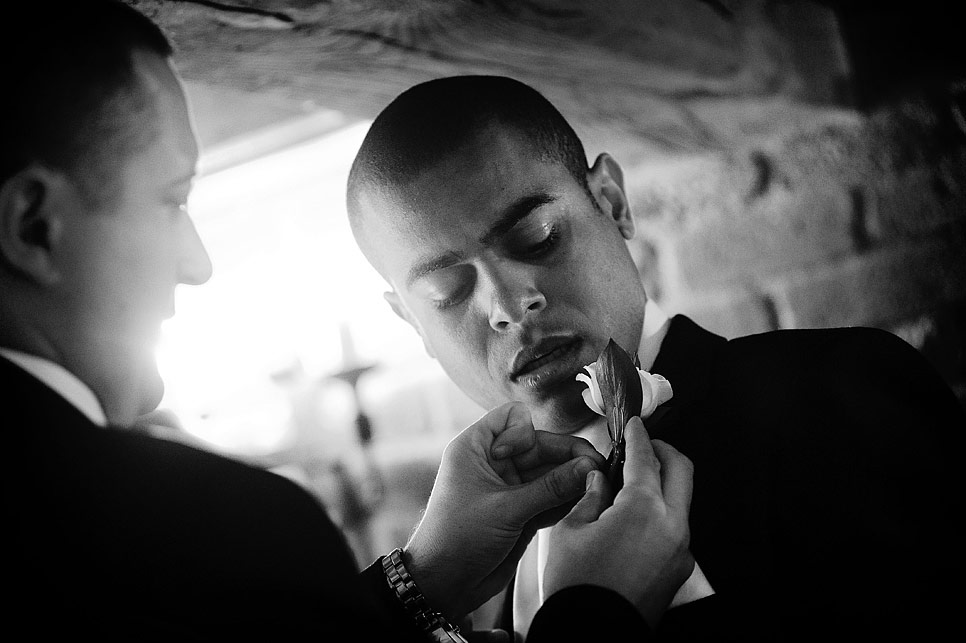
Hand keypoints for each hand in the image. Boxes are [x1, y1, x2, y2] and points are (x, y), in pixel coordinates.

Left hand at [404, 401, 603, 619]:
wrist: (443, 585)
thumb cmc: (457, 539)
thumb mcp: (506, 509)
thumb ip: (550, 488)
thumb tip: (587, 467)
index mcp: (475, 448)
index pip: (512, 418)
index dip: (530, 431)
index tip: (542, 454)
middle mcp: (492, 463)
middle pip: (539, 446)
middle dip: (567, 456)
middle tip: (597, 467)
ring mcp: (507, 488)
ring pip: (548, 474)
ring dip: (572, 479)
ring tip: (598, 484)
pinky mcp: (519, 512)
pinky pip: (549, 498)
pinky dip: (565, 500)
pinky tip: (586, 501)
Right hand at [543, 416, 694, 628]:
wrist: (592, 634)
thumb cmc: (575, 587)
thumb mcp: (570, 530)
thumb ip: (590, 495)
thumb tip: (599, 478)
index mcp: (643, 509)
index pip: (646, 458)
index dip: (638, 436)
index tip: (634, 425)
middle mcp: (672, 526)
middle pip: (681, 471)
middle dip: (663, 452)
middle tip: (644, 445)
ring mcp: (681, 550)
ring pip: (681, 500)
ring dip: (663, 484)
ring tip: (632, 485)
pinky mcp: (679, 569)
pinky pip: (675, 527)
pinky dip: (660, 512)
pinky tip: (634, 518)